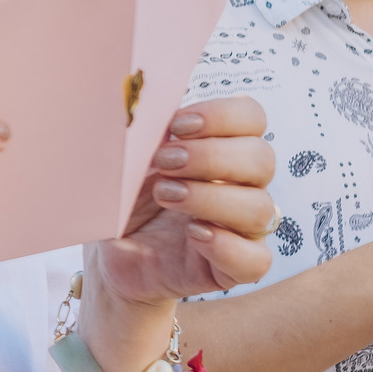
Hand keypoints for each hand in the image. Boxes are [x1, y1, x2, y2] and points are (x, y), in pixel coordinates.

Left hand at [87, 99, 276, 371]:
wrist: (111, 253)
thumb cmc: (125, 198)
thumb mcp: (128, 160)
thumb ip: (142, 131)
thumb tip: (139, 103)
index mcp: (221, 148)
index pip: (252, 117)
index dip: (222, 115)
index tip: (177, 126)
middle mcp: (240, 185)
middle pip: (262, 159)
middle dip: (210, 156)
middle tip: (164, 163)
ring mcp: (240, 229)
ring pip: (261, 208)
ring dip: (210, 197)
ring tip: (165, 195)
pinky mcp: (231, 268)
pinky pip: (257, 260)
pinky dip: (227, 245)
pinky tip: (193, 234)